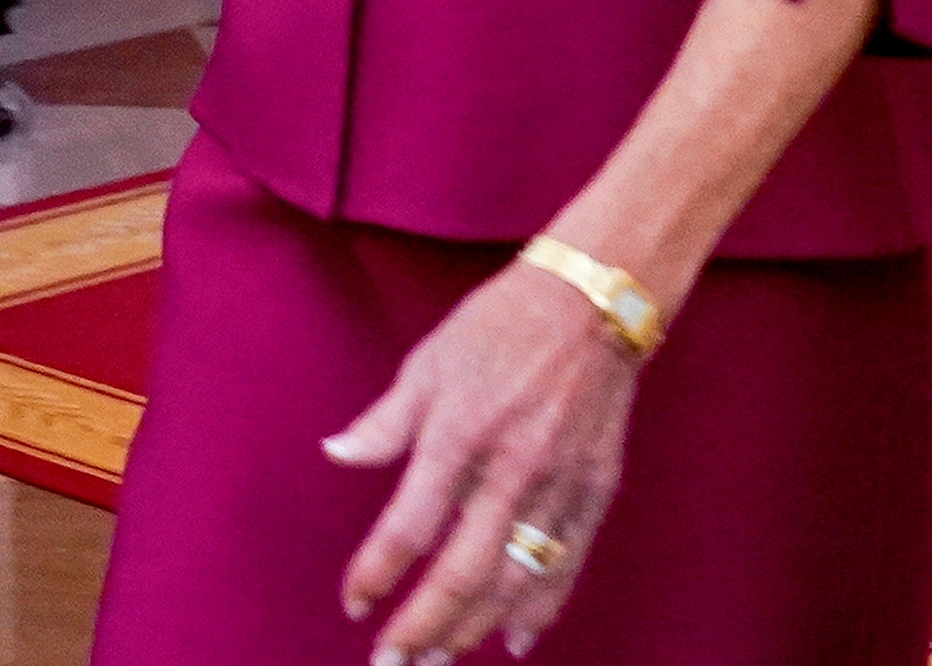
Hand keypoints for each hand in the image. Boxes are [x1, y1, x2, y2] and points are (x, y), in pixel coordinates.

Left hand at [324, 261, 641, 662]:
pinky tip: (515, 639)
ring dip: (473, 627)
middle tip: (394, 662)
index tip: (355, 602)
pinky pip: (566, 563)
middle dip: (424, 626)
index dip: (378, 571)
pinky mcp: (595, 489)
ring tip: (440, 659)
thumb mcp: (429, 361)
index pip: (410, 524)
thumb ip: (384, 422)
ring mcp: (558, 482)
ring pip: (514, 579)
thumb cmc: (501, 325)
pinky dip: (541, 607)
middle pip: (463, 570)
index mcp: (460, 432)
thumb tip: (336, 454)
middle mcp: (510, 466)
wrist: (593, 301)